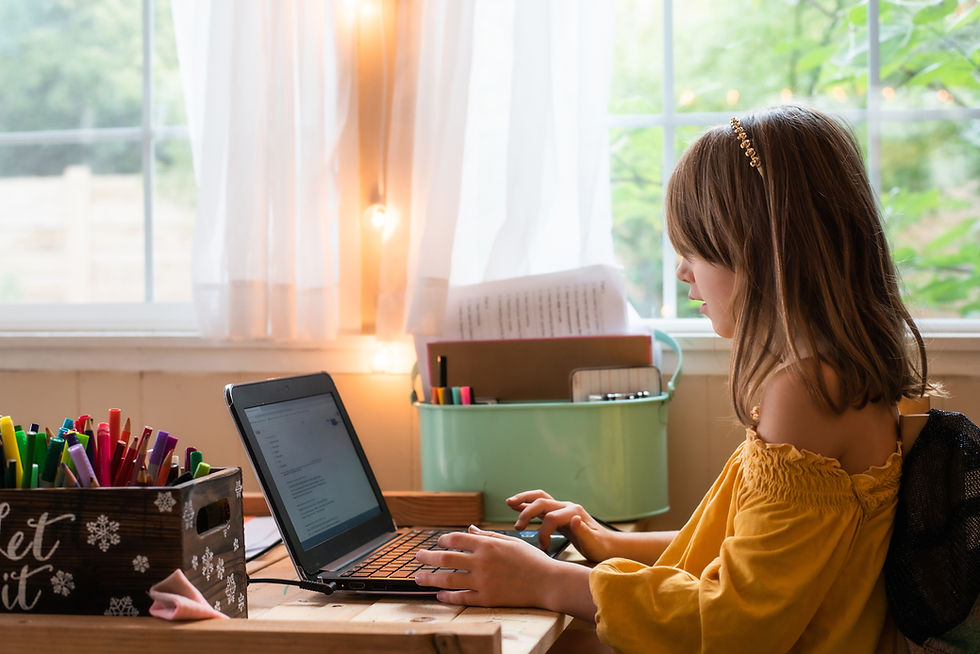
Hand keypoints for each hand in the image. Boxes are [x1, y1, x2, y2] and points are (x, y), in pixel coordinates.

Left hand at [415, 525, 556, 607]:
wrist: (547, 582)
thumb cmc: (531, 560)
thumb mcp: (510, 542)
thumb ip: (488, 536)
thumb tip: (470, 530)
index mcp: (487, 545)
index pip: (456, 539)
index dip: (443, 540)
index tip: (438, 542)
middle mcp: (481, 562)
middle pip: (446, 559)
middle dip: (428, 558)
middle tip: (418, 557)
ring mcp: (483, 582)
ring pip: (449, 580)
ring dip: (431, 578)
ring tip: (419, 578)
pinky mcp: (487, 599)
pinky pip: (462, 598)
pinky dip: (448, 597)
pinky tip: (439, 596)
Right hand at [507, 490, 614, 562]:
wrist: (609, 545)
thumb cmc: (601, 547)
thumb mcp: (594, 543)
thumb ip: (583, 531)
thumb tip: (573, 518)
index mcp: (574, 513)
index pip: (551, 518)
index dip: (543, 533)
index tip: (543, 548)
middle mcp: (567, 507)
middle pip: (542, 502)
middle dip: (527, 511)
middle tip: (517, 526)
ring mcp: (563, 509)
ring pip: (540, 498)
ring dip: (524, 500)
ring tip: (509, 503)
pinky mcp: (559, 514)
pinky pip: (541, 506)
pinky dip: (528, 504)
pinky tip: (517, 506)